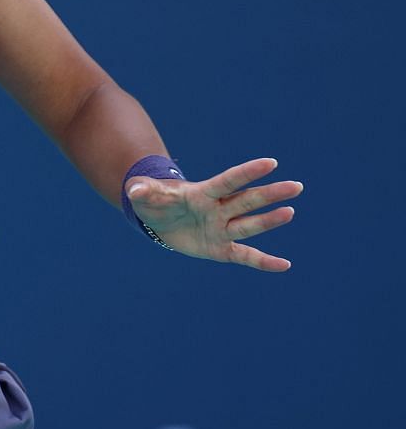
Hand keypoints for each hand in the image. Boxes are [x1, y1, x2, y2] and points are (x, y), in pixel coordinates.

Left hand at [126, 157, 301, 271]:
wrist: (159, 220)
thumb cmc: (156, 201)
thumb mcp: (147, 195)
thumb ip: (144, 191)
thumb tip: (133, 190)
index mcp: (203, 193)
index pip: (228, 181)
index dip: (248, 173)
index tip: (271, 163)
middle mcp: (219, 209)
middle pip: (247, 201)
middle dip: (270, 194)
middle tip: (296, 186)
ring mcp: (222, 229)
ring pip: (249, 226)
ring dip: (269, 221)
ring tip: (290, 212)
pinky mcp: (221, 249)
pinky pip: (245, 256)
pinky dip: (263, 262)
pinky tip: (284, 266)